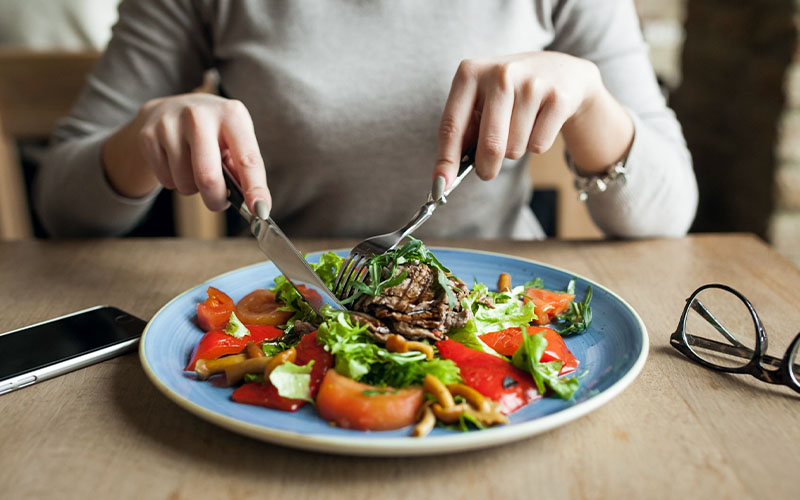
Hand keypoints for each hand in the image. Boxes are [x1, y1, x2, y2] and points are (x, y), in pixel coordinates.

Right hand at [103, 93, 269, 214]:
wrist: (170, 109)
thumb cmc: (213, 132)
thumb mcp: (234, 140)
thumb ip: (244, 170)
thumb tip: (255, 205)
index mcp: (231, 114)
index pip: (247, 159)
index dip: (255, 189)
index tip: (261, 211)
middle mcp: (200, 115)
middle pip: (208, 177)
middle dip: (216, 199)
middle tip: (218, 202)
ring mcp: (170, 124)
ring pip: (185, 183)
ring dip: (193, 189)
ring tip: (195, 170)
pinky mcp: (148, 136)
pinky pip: (166, 181)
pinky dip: (175, 182)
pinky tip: (176, 164)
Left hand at [433, 51, 622, 185]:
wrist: (560, 71)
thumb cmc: (509, 94)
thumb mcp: (480, 101)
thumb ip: (463, 133)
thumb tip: (445, 177)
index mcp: (470, 73)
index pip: (452, 126)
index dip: (446, 160)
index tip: (440, 186)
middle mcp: (500, 74)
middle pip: (490, 144)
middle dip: (486, 167)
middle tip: (486, 172)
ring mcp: (532, 84)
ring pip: (515, 148)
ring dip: (514, 150)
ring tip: (519, 127)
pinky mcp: (558, 98)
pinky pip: (538, 145)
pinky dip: (536, 145)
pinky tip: (539, 123)